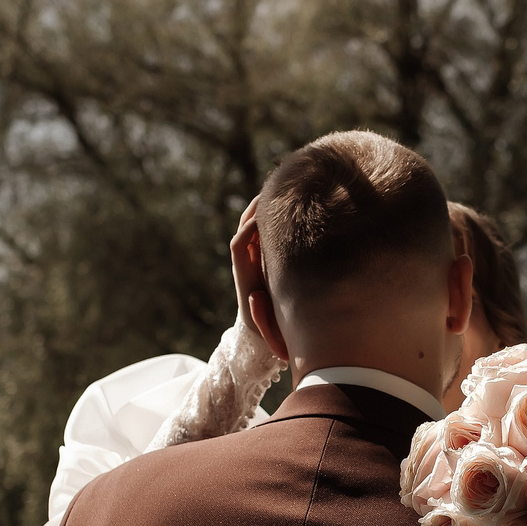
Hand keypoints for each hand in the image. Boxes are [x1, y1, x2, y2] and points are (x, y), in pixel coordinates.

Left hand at [229, 197, 290, 364]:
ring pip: (252, 227)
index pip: (239, 244)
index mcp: (245, 277)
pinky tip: (288, 204)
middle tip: (273, 189)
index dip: (248, 229)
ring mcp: (253, 259)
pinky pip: (263, 232)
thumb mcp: (265, 329)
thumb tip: (253, 298)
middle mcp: (246, 264)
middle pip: (243, 228)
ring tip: (280, 189)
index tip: (264, 218)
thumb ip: (259, 315)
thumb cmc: (269, 333)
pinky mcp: (262, 258)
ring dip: (262, 209)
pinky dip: (271, 217)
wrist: (261, 336)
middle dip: (254, 210)